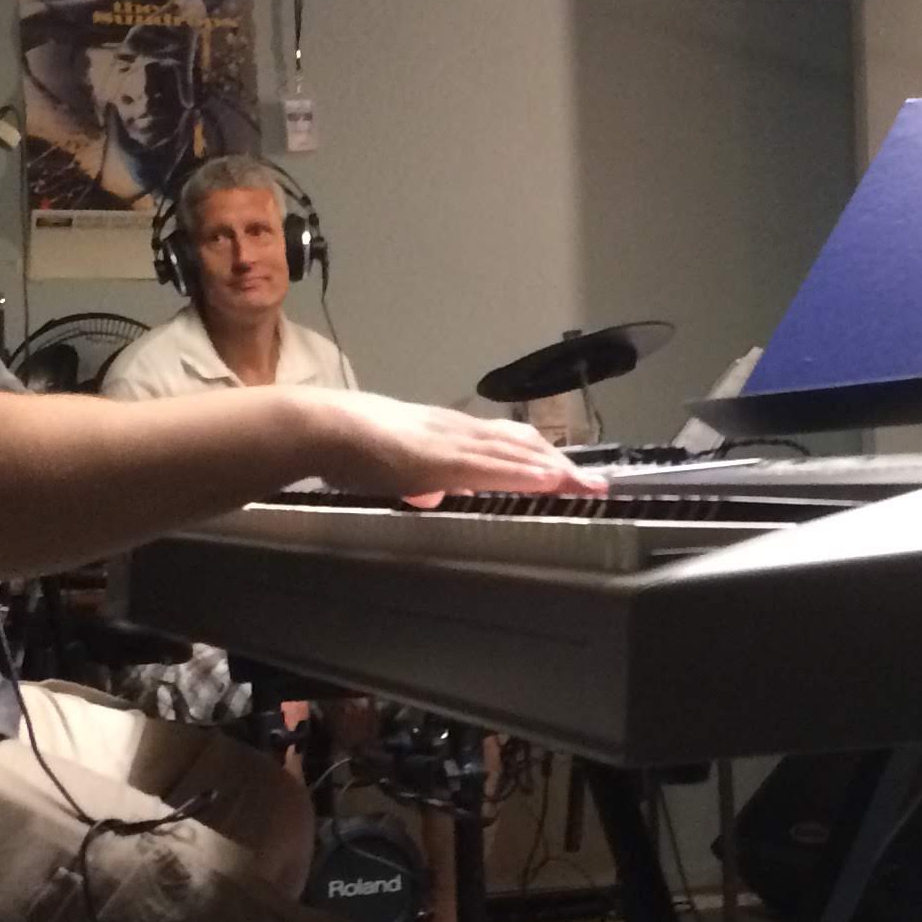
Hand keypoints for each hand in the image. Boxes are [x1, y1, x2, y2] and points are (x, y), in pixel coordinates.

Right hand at [307, 392, 606, 504]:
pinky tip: (552, 480)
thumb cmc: (351, 447)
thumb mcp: (395, 466)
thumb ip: (416, 479)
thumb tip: (429, 494)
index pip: (507, 443)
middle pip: (524, 445)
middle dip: (563, 465)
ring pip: (518, 452)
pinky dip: (528, 473)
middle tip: (596, 485)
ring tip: (588, 486)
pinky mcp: (444, 456)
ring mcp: (454, 439)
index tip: (570, 474)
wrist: (325, 427)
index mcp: (449, 432)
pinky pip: (495, 465)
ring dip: (558, 469)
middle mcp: (459, 429)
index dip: (542, 457)